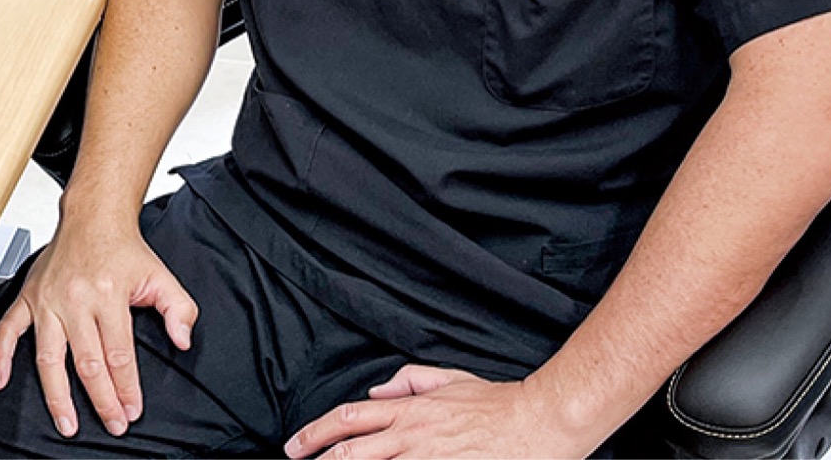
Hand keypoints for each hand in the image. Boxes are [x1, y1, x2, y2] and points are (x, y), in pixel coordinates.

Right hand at [0, 218, 197, 439]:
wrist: (94, 217)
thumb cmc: (125, 249)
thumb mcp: (161, 274)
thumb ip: (179, 307)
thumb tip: (183, 340)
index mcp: (109, 294)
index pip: (118, 353)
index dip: (126, 387)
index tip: (132, 409)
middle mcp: (76, 300)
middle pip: (87, 362)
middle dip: (101, 399)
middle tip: (111, 423)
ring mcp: (48, 300)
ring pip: (49, 358)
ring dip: (57, 396)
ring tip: (67, 423)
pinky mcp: (28, 296)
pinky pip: (7, 330)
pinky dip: (0, 357)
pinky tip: (0, 382)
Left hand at [284, 363, 597, 458]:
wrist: (534, 422)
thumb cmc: (495, 404)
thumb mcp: (450, 379)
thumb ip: (410, 382)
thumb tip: (378, 393)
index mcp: (412, 410)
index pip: (352, 417)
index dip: (318, 432)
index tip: (296, 446)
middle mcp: (413, 435)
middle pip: (352, 450)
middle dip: (320, 459)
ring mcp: (427, 459)